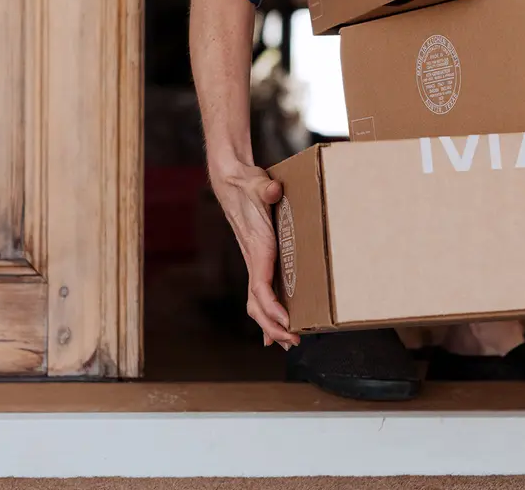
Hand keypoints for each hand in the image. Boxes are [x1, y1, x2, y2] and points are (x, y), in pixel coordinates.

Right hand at [210, 160, 299, 348]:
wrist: (232, 182)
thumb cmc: (246, 185)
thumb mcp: (257, 183)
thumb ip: (265, 188)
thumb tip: (272, 190)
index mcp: (257, 247)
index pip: (260, 286)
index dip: (272, 307)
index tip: (286, 322)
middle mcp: (254, 259)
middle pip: (258, 303)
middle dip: (274, 325)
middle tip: (292, 341)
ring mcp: (255, 261)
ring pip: (257, 302)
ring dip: (271, 324)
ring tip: (286, 343)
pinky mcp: (259, 259)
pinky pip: (261, 293)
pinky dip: (267, 312)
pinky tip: (274, 327)